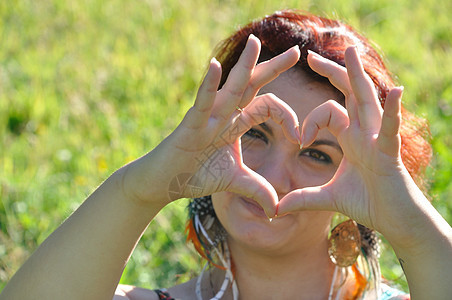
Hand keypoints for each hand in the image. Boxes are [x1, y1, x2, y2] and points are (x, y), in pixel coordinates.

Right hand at [121, 35, 300, 216]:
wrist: (165, 182)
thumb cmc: (196, 175)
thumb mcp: (236, 181)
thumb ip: (258, 189)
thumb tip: (277, 210)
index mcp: (236, 123)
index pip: (268, 107)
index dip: (288, 118)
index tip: (300, 137)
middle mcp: (224, 114)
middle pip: (253, 86)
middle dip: (273, 68)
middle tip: (296, 52)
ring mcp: (207, 117)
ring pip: (230, 88)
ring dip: (244, 65)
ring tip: (255, 42)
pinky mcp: (191, 125)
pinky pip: (201, 102)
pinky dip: (208, 85)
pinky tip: (214, 66)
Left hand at [277, 46, 418, 233]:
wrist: (394, 221)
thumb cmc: (367, 203)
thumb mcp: (327, 198)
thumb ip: (302, 199)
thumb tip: (275, 209)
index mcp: (351, 136)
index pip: (328, 111)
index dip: (310, 121)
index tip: (299, 139)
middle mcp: (365, 131)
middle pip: (349, 93)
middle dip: (332, 72)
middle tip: (310, 56)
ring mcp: (378, 139)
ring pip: (367, 100)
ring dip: (358, 76)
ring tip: (351, 52)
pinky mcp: (389, 154)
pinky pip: (390, 129)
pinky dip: (393, 112)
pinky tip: (397, 93)